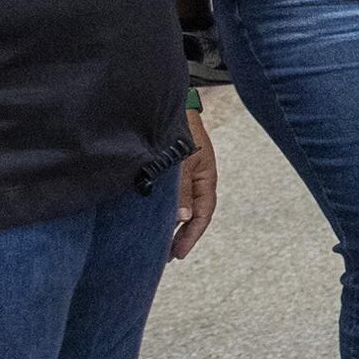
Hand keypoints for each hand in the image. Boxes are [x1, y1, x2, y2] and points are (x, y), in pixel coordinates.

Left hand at [169, 110, 219, 260]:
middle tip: (168, 256)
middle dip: (181, 235)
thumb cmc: (179, 126)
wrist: (168, 101)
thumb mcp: (181, 159)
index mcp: (206, 176)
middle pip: (193, 213)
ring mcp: (184, 173)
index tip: (178, 254)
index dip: (192, 235)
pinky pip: (169, 194)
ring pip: (180, 205)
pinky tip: (153, 217)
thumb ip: (181, 189)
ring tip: (159, 242)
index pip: (203, 213)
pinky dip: (163, 208)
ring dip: (171, 224)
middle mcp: (197, 177)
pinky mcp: (169, 167)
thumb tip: (182, 219)